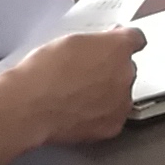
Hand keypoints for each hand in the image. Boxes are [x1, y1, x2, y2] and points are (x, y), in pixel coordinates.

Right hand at [0, 22, 140, 146]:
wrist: (29, 106)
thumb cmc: (41, 73)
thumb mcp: (66, 41)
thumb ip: (91, 44)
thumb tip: (95, 49)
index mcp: (116, 47)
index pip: (135, 39)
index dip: (122, 42)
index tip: (116, 44)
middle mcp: (126, 73)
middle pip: (127, 68)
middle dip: (110, 70)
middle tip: (84, 75)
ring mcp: (121, 102)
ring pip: (121, 94)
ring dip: (106, 94)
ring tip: (76, 96)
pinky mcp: (113, 125)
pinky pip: (112, 117)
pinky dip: (100, 115)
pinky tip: (78, 112)